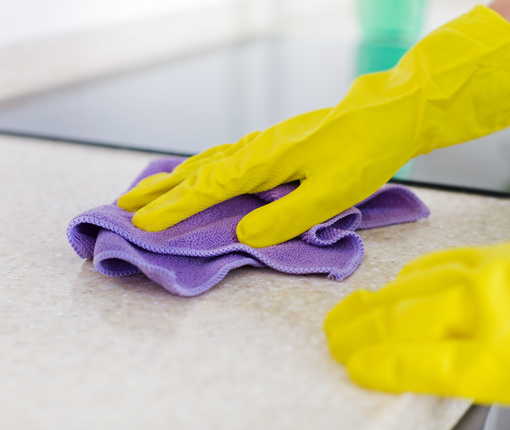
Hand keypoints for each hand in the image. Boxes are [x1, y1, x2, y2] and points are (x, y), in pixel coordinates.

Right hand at [117, 5, 509, 246]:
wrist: (385, 116)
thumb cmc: (363, 154)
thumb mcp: (332, 192)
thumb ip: (287, 215)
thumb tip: (244, 235)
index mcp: (265, 161)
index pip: (209, 188)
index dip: (174, 208)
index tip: (142, 224)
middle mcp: (256, 149)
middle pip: (197, 171)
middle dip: (160, 192)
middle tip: (124, 208)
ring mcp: (263, 144)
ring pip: (207, 162)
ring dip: (174, 179)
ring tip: (146, 193)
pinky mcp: (273, 145)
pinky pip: (223, 158)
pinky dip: (199, 170)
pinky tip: (198, 176)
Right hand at [325, 243, 509, 429]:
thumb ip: (443, 372)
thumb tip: (387, 364)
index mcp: (494, 350)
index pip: (414, 358)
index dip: (373, 363)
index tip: (346, 365)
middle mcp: (486, 305)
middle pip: (405, 317)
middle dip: (360, 330)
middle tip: (330, 339)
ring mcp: (491, 273)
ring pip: (415, 287)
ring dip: (374, 302)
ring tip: (347, 313)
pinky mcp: (500, 253)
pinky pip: (441, 261)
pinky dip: (411, 277)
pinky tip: (397, 285)